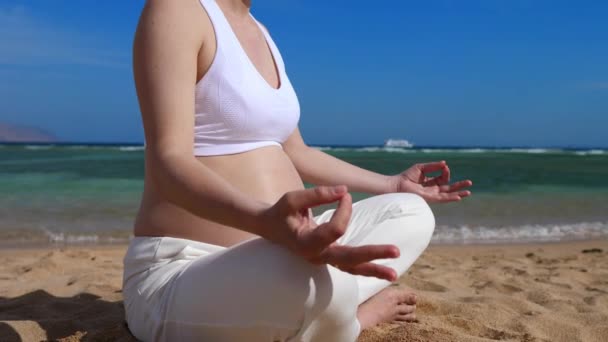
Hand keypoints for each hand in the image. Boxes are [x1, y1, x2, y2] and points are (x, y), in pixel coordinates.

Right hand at [260, 185, 399, 280]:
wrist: (270, 227)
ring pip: (351, 268)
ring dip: (374, 269)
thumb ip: (318, 194)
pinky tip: (384, 270)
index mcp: (305, 244)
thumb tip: (344, 190)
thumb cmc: (281, 211)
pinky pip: (350, 265)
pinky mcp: (329, 257)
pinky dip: (366, 267)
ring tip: (395, 275)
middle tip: (396, 251)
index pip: (335, 230)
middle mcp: (316, 256)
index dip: (344, 210)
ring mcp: (323, 259)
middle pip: (348, 258)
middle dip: (373, 254)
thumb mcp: (293, 198)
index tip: (344, 195)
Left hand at [389, 161, 472, 202]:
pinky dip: (450, 197)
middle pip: (449, 188)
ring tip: (468, 192)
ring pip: (448, 195)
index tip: (444, 166)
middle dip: (459, 186)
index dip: (446, 172)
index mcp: (431, 183)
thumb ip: (433, 166)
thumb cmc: (407, 176)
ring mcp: (432, 195)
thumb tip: (445, 164)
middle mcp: (432, 190)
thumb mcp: (422, 168)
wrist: (397, 185)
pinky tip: (458, 196)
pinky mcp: (429, 199)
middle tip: (469, 183)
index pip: (443, 178)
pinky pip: (442, 199)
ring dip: (458, 193)